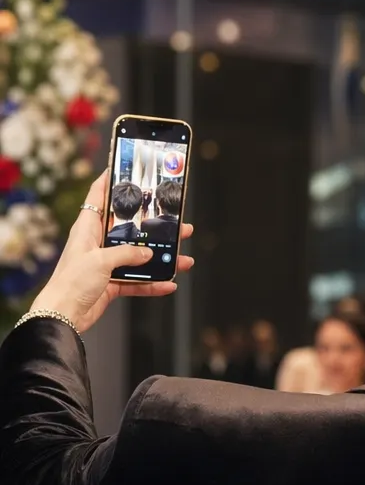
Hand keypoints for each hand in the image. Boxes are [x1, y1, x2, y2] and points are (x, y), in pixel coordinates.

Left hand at [30, 175, 194, 334]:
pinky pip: (137, 281)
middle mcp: (97, 244)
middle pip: (128, 228)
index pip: (98, 197)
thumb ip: (127, 254)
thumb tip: (147, 253)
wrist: (63, 315)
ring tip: (181, 256)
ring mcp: (105, 264)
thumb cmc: (70, 283)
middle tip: (173, 220)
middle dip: (151, 225)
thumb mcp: (100, 261)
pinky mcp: (111, 283)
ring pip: (138, 257)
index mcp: (87, 229)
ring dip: (160, 258)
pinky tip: (168, 283)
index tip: (123, 169)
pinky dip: (153, 283)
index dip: (109, 181)